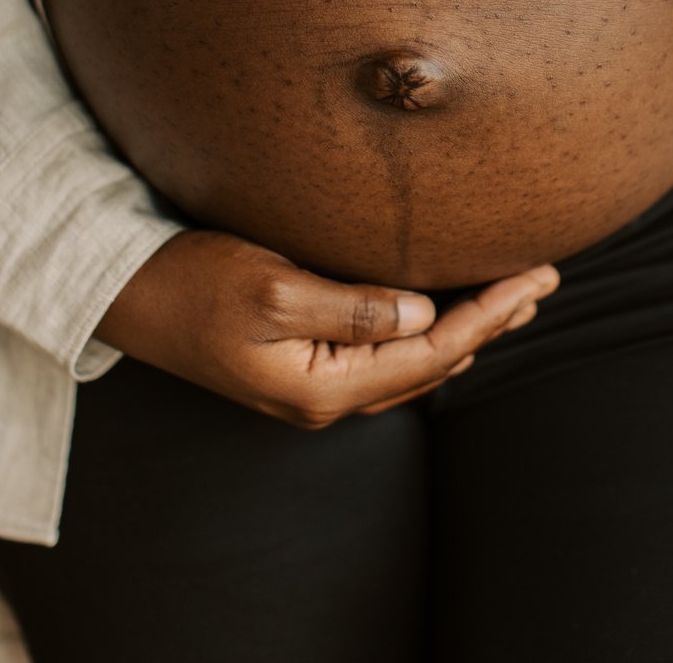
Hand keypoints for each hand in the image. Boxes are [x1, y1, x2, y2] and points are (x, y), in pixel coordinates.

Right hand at [93, 229, 559, 427]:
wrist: (128, 296)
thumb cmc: (193, 284)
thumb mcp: (271, 288)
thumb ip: (351, 305)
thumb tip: (423, 312)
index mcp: (326, 385)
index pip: (434, 351)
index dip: (491, 313)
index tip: (536, 278)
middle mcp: (327, 395)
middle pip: (433, 361)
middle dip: (493, 321)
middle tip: (544, 282)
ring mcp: (314, 383)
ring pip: (413, 360)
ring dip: (467, 327)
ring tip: (512, 299)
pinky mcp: (301, 361)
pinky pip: (385, 352)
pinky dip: (428, 329)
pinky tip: (442, 311)